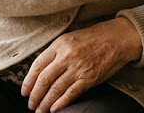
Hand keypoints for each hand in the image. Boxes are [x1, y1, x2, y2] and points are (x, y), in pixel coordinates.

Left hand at [22, 17, 141, 112]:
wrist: (118, 38)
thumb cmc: (95, 37)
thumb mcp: (71, 38)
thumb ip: (56, 52)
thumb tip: (42, 71)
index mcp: (60, 44)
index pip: (37, 65)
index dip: (29, 81)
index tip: (25, 91)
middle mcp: (67, 56)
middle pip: (44, 79)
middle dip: (35, 95)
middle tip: (31, 105)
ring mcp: (78, 68)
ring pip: (56, 89)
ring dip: (45, 102)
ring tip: (40, 110)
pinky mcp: (89, 78)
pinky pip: (71, 94)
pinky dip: (61, 103)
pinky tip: (54, 109)